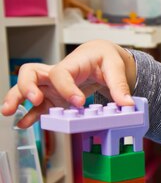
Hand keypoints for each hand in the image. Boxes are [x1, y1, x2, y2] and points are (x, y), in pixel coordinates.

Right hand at [1, 39, 136, 127]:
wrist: (102, 58)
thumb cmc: (105, 57)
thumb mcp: (115, 66)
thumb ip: (119, 85)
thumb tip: (127, 104)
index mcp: (71, 64)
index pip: (61, 74)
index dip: (66, 88)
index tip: (78, 102)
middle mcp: (56, 74)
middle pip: (31, 74)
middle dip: (27, 87)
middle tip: (34, 99)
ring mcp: (52, 87)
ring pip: (27, 89)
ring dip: (17, 99)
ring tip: (9, 113)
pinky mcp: (54, 98)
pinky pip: (38, 106)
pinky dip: (30, 114)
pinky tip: (23, 124)